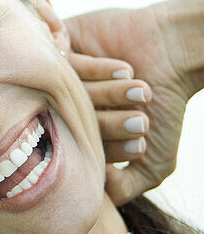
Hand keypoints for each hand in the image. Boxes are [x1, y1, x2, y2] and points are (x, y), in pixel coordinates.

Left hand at [64, 3, 189, 205]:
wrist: (174, 55)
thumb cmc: (165, 109)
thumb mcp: (154, 163)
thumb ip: (125, 188)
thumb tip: (94, 191)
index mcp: (79, 132)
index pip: (78, 147)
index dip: (109, 148)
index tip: (141, 144)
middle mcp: (65, 105)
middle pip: (70, 120)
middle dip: (111, 123)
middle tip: (141, 120)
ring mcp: (60, 74)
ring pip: (68, 92)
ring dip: (109, 93)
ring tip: (141, 89)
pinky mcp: (60, 42)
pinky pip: (62, 60)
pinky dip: (97, 67)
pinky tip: (126, 69)